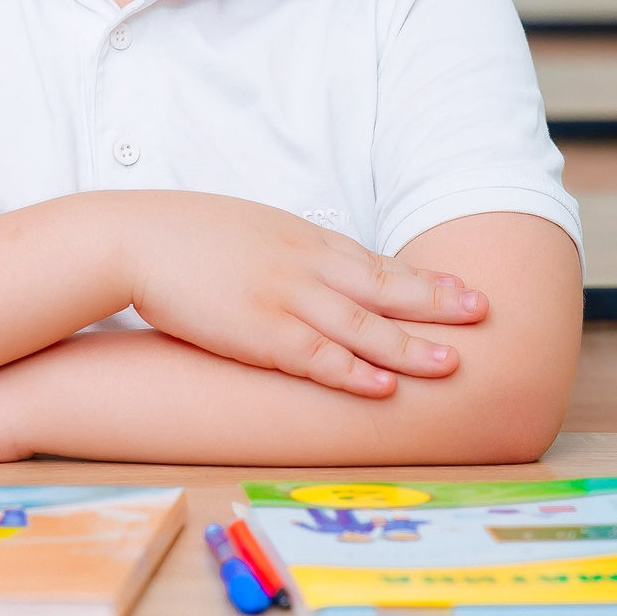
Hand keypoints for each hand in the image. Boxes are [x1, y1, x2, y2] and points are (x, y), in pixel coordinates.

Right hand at [109, 193, 486, 397]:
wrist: (132, 238)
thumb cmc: (182, 235)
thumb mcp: (248, 229)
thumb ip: (286, 250)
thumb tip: (311, 268)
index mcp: (301, 237)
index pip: (374, 261)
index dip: (422, 278)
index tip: (461, 287)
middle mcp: (303, 264)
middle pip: (384, 286)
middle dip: (437, 301)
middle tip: (484, 312)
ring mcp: (283, 296)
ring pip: (362, 325)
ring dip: (410, 345)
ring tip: (452, 361)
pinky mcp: (257, 330)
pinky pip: (316, 356)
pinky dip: (353, 371)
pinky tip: (384, 386)